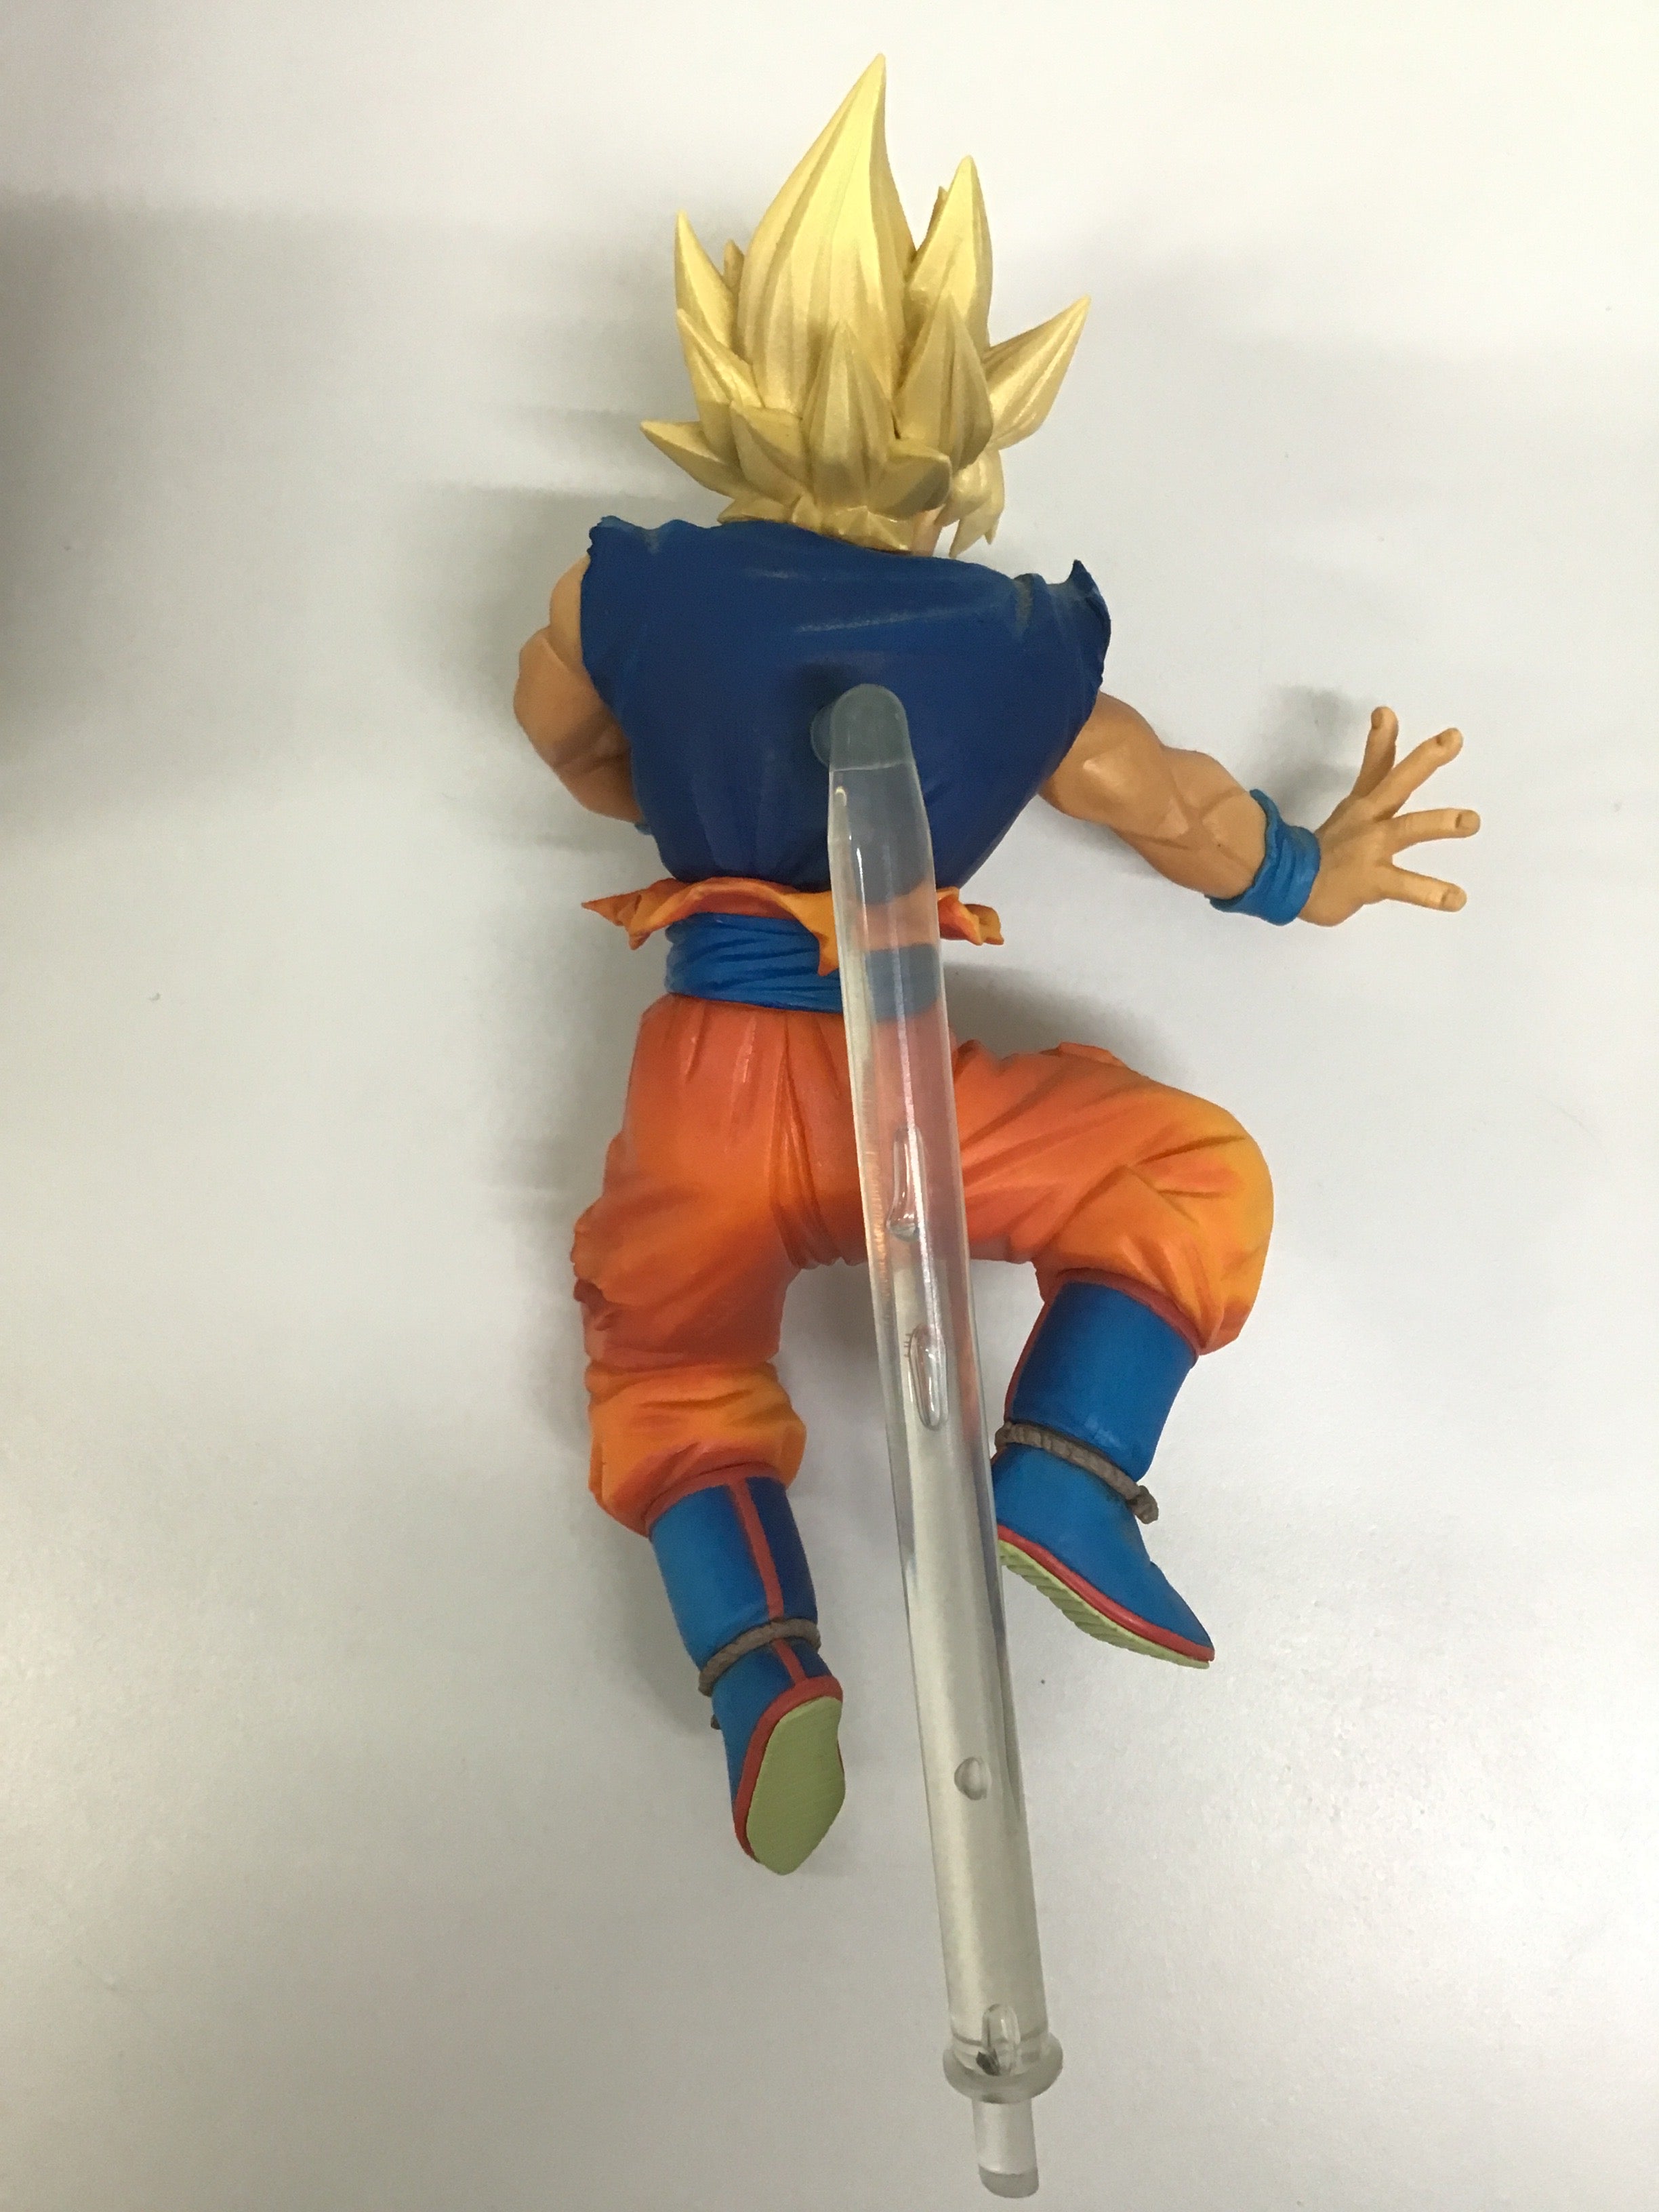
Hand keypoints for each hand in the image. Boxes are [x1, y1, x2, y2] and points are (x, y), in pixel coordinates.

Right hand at [1301, 709, 1479, 925]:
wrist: (1287, 889)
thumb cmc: (1319, 857)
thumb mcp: (1345, 818)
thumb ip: (1366, 801)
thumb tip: (1373, 784)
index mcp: (1361, 806)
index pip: (1375, 766)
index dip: (1382, 738)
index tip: (1386, 713)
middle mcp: (1367, 820)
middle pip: (1397, 782)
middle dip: (1424, 759)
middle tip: (1454, 738)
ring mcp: (1370, 849)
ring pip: (1409, 828)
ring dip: (1440, 822)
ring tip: (1471, 821)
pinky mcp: (1372, 880)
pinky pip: (1406, 886)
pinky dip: (1432, 893)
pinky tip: (1457, 899)